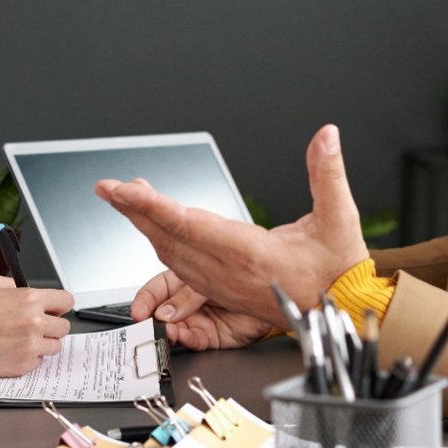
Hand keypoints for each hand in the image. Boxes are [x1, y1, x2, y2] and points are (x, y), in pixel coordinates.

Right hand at [0, 274, 72, 377]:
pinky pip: (39, 361)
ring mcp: (30, 346)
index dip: (59, 305)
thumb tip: (25, 289)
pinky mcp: (23, 365)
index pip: (66, 301)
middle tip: (36, 326)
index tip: (55, 309)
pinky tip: (13, 351)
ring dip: (43, 343)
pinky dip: (30, 357)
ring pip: (55, 346)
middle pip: (64, 327)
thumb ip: (14, 285)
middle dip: (51, 325)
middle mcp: (33, 322)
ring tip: (23, 340)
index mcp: (29, 299)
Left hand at [95, 123, 367, 329]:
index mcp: (250, 253)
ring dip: (144, 225)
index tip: (125, 191)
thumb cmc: (338, 270)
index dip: (153, 207)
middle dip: (134, 211)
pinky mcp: (221, 288)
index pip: (191, 225)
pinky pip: (179, 266)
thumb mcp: (340, 218)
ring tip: (124, 198)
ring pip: (170, 254)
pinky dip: (160, 241)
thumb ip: (329, 173)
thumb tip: (327, 134)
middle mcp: (227, 271)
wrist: (339, 313)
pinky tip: (151, 226)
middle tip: (107, 188)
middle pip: (169, 239)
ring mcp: (221, 283)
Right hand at [131, 269, 279, 351]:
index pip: (155, 292)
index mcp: (182, 281)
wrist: (271, 293)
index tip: (137, 311)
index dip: (144, 302)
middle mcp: (186, 303)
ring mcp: (196, 320)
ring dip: (168, 333)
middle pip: (161, 314)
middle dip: (153, 321)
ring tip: (167, 331)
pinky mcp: (208, 337)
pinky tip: (183, 335)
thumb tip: (165, 311)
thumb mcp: (208, 281)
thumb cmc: (243, 277)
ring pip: (174, 330)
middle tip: (148, 325)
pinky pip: (193, 340)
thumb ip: (186, 296)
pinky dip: (187, 340)